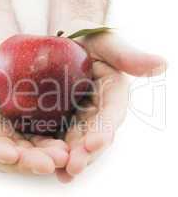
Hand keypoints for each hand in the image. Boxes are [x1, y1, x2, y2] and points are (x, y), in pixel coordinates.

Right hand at [0, 0, 68, 175]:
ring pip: (30, 153)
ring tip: (64, 155)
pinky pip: (47, 142)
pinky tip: (71, 147)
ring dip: (46, 157)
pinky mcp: (37, 130)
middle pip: (7, 155)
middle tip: (49, 161)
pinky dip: (57, 146)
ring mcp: (16, 134)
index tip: (9, 152)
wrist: (14, 52)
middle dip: (27, 160)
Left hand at [49, 0, 166, 182]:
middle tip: (74, 167)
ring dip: (72, 159)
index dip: (105, 128)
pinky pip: (60, 138)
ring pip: (78, 142)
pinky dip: (56, 153)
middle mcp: (98, 110)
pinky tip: (50, 166)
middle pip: (95, 135)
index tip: (94, 142)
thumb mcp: (104, 41)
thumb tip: (161, 65)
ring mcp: (79, 117)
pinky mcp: (61, 119)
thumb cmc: (85, 38)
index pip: (111, 114)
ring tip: (62, 173)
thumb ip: (127, 55)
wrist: (61, 42)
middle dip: (86, 152)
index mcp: (112, 93)